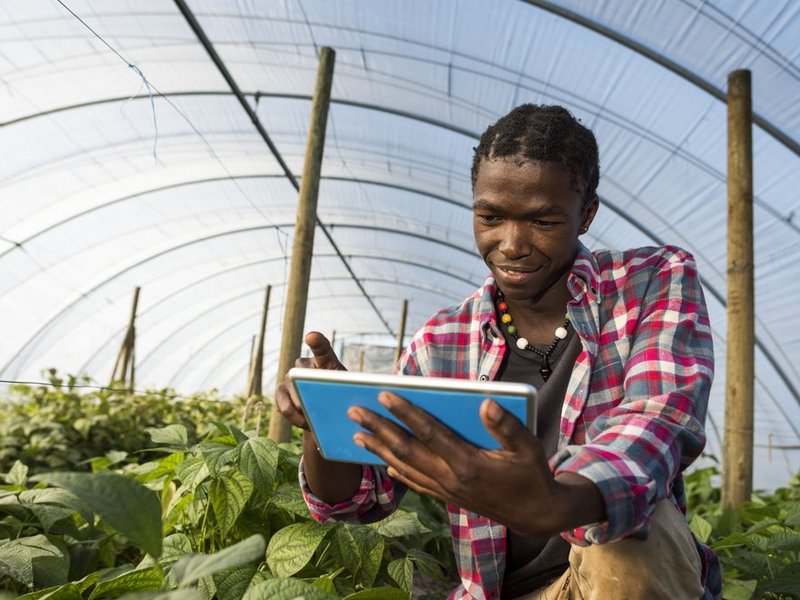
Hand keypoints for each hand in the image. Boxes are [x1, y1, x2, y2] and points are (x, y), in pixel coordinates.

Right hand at [274, 331, 345, 429]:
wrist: (325, 412)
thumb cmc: (339, 398)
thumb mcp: (345, 393)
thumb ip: (338, 391)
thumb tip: (328, 401)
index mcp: (325, 360)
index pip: (322, 347)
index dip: (316, 342)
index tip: (311, 337)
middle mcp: (304, 364)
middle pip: (302, 373)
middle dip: (307, 391)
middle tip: (316, 406)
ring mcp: (289, 377)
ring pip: (291, 390)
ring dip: (301, 408)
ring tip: (312, 421)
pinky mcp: (280, 392)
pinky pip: (283, 405)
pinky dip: (293, 417)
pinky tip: (303, 422)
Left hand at [348, 392, 603, 535]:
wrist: (536, 514)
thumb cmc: (532, 475)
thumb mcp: (529, 448)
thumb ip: (506, 426)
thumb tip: (485, 402)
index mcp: (467, 464)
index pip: (428, 432)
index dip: (405, 412)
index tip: (383, 394)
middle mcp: (450, 478)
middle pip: (405, 450)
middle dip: (378, 428)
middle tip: (353, 411)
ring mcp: (446, 490)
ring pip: (404, 467)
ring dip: (379, 449)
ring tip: (356, 434)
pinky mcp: (448, 497)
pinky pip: (416, 483)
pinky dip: (397, 472)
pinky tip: (384, 462)